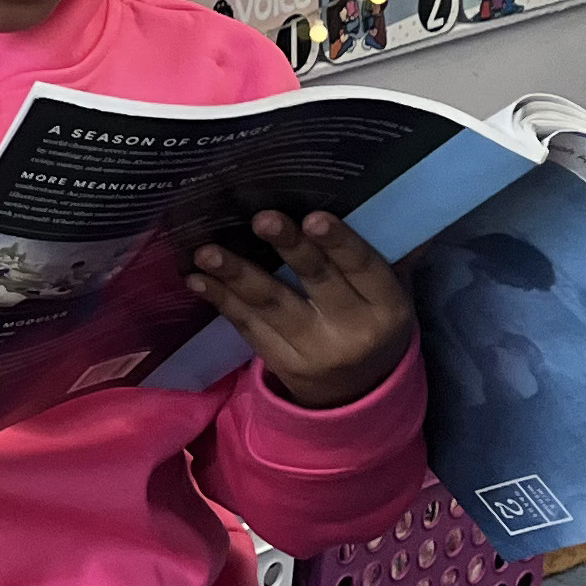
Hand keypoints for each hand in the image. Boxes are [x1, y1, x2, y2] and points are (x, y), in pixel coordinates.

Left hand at [185, 212, 415, 411]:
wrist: (359, 393)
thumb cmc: (372, 320)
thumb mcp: (388, 292)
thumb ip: (383, 250)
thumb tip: (379, 193)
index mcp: (387, 306)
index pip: (364, 269)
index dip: (339, 243)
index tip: (314, 218)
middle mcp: (353, 332)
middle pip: (317, 282)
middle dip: (289, 249)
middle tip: (262, 219)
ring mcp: (314, 352)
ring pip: (272, 307)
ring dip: (236, 275)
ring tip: (207, 252)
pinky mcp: (282, 364)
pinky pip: (249, 328)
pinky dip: (222, 300)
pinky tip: (197, 279)